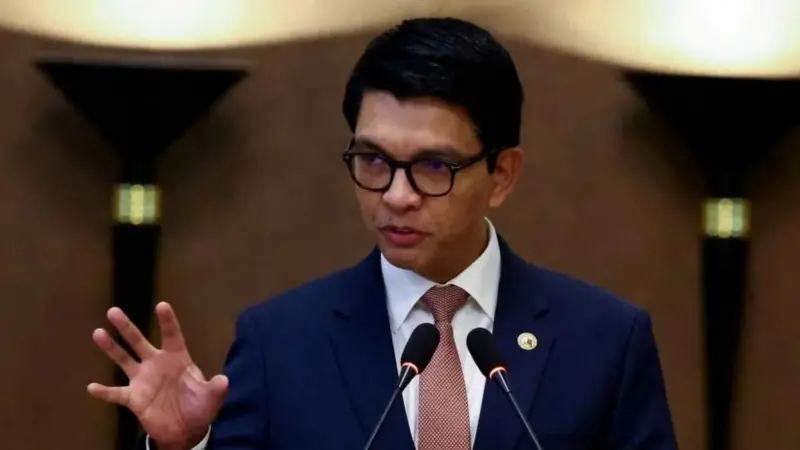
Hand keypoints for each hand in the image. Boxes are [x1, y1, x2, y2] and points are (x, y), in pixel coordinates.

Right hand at [88, 302, 227, 448]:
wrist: (185, 430)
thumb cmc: (199, 407)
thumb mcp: (211, 398)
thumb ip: (215, 389)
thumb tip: (224, 380)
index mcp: (177, 359)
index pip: (172, 336)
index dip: (168, 321)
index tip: (162, 305)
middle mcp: (157, 364)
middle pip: (139, 342)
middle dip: (127, 327)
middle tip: (113, 311)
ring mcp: (143, 380)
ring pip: (124, 360)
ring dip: (111, 348)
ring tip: (98, 333)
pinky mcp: (134, 398)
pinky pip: (116, 393)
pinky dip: (104, 391)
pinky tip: (91, 387)